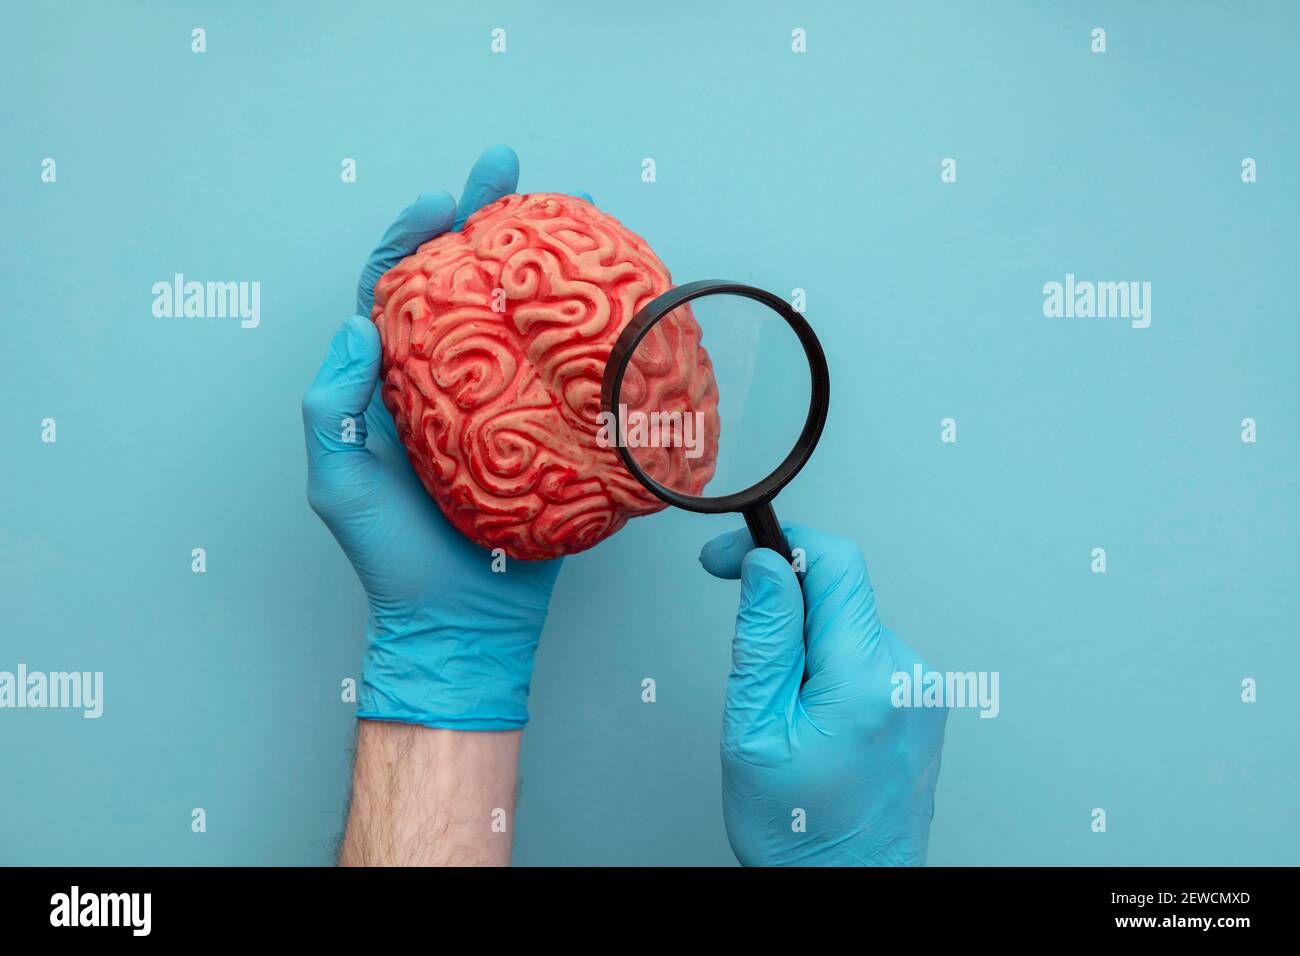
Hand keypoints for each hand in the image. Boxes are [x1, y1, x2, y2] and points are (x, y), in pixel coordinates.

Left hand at [303, 145, 572, 729]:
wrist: (464, 620)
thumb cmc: (392, 558)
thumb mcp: (340, 483)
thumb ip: (334, 405)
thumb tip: (356, 324)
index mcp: (394, 380)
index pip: (396, 289)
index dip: (414, 236)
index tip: (443, 199)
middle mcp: (450, 378)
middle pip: (465, 283)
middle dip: (484, 219)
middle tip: (508, 169)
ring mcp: (504, 400)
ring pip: (522, 317)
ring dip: (542, 260)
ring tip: (572, 211)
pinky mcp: (549, 429)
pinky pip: (567, 370)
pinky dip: (587, 330)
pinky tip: (611, 298)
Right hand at [700, 525, 947, 864]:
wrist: (850, 891)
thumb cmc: (802, 834)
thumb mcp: (754, 733)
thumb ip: (764, 640)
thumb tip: (766, 565)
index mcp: (865, 679)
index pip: (834, 562)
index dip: (776, 542)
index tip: (732, 556)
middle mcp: (908, 676)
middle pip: (839, 595)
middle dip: (785, 611)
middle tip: (751, 662)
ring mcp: (922, 691)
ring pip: (849, 627)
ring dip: (808, 647)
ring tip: (787, 713)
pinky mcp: (922, 704)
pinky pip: (867, 657)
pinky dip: (831, 669)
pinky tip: (816, 721)